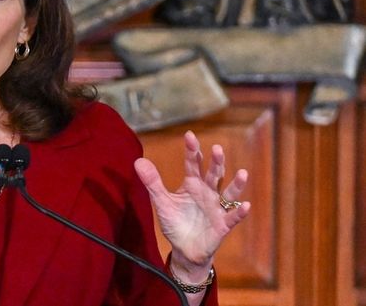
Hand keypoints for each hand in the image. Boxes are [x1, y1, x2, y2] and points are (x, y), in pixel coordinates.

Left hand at [134, 131, 249, 274]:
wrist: (184, 249)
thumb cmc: (175, 222)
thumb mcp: (162, 202)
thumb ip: (152, 182)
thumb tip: (138, 161)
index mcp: (192, 184)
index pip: (193, 164)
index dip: (191, 150)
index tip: (189, 135)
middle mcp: (207, 192)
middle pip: (213, 174)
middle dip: (216, 162)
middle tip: (217, 149)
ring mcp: (217, 208)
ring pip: (229, 193)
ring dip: (236, 184)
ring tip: (242, 173)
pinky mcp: (222, 225)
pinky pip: (233, 217)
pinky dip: (240, 212)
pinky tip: (246, 205)